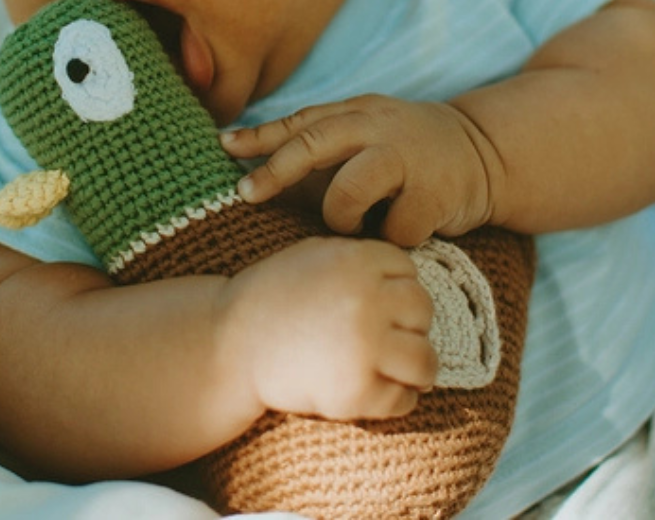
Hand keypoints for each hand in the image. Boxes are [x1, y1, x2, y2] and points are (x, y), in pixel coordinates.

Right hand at [221, 237, 436, 420]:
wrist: (230, 344)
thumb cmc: (271, 296)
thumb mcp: (313, 255)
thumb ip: (359, 260)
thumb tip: (409, 280)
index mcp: (355, 260)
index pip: (409, 270)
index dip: (397, 288)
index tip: (379, 303)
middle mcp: (366, 299)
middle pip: (422, 310)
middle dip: (409, 324)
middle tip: (388, 338)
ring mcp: (364, 346)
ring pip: (424, 359)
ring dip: (415, 367)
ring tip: (398, 371)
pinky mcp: (356, 391)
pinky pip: (402, 399)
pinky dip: (395, 399)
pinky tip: (375, 391)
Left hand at [222, 95, 495, 245]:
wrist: (485, 154)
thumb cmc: (408, 154)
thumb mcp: (365, 135)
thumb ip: (322, 149)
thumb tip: (255, 170)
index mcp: (356, 113)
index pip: (299, 122)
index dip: (259, 136)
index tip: (223, 146)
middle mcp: (377, 128)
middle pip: (313, 144)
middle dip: (274, 171)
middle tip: (246, 194)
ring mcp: (407, 158)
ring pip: (348, 191)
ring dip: (339, 216)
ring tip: (351, 223)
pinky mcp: (434, 194)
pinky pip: (392, 229)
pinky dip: (390, 238)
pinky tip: (401, 230)